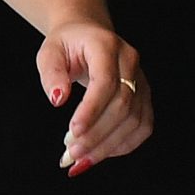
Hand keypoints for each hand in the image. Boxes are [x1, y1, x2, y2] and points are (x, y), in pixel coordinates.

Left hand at [37, 20, 153, 175]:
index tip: (72, 131)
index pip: (105, 82)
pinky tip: (100, 153)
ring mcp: (142, 81)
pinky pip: (142, 127)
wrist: (89, 35)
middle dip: (97, 134)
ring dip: (108, 145)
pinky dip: (123, 145)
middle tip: (71, 153)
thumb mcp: (49, 52)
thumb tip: (57, 100)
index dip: (91, 109)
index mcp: (106, 46)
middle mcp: (130, 63)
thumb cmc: (66, 45)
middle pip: (122, 105)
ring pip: (135, 120)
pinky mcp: (145, 97)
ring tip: (81, 159)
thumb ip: (51, 73)